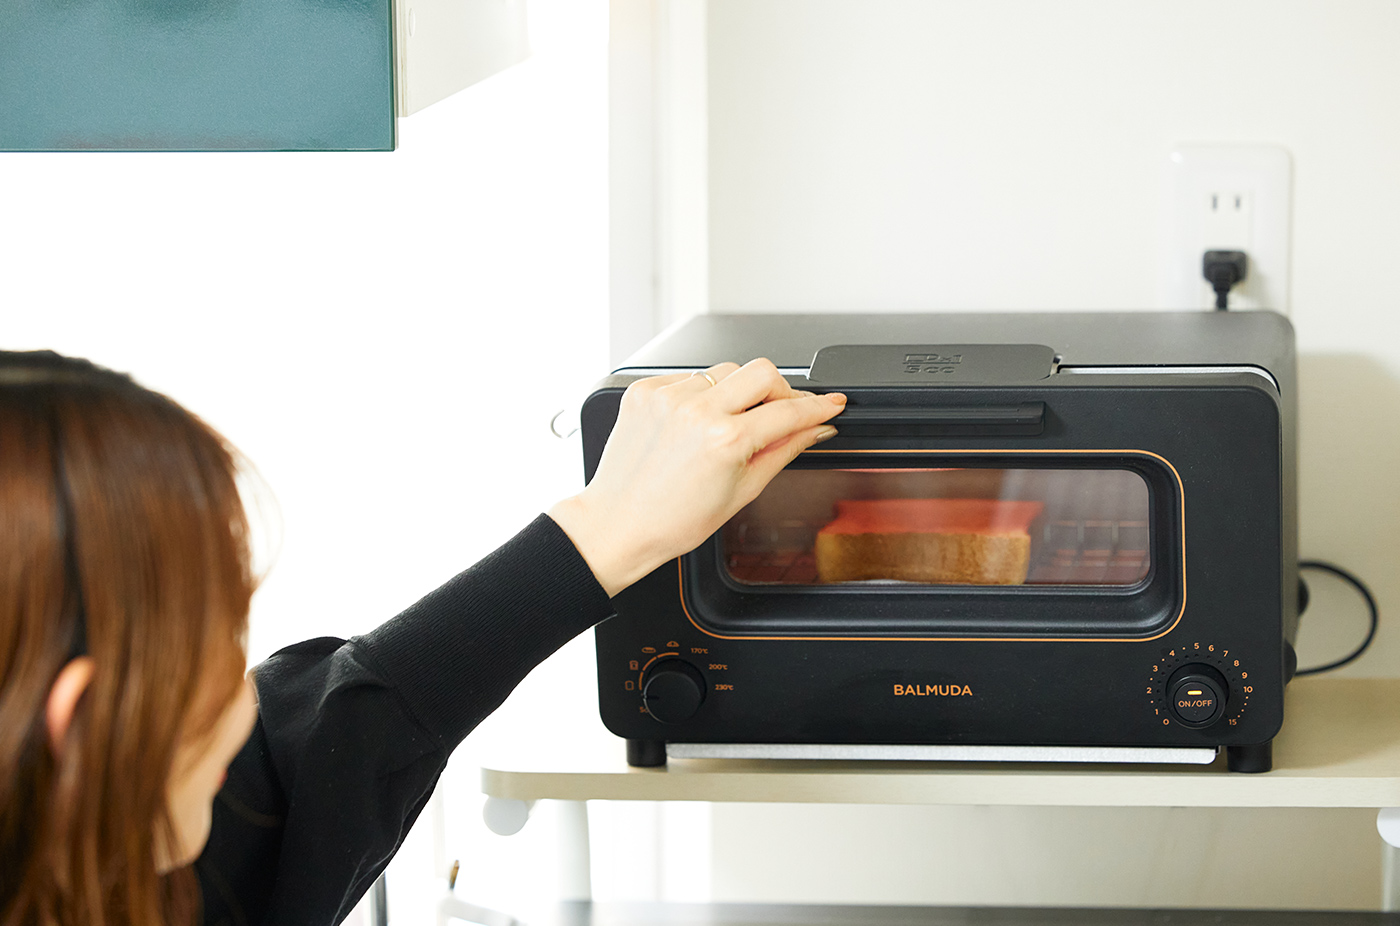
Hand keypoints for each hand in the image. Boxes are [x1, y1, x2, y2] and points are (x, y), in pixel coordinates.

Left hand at [549, 359, 846, 596]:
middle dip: (781, 391)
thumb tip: (814, 429)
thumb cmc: (673, 520)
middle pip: (762, 371)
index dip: (818, 407)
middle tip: (781, 412)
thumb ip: (783, 450)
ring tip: (730, 425)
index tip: (830, 403)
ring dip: (738, 392)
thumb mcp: (742, 491)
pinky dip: (701, 395)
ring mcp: (668, 397)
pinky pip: (689, 377)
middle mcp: (696, 410)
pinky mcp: (646, 391)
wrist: (618, 523)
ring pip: (725, 370)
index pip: (789, 411)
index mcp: (725, 439)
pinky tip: (695, 424)